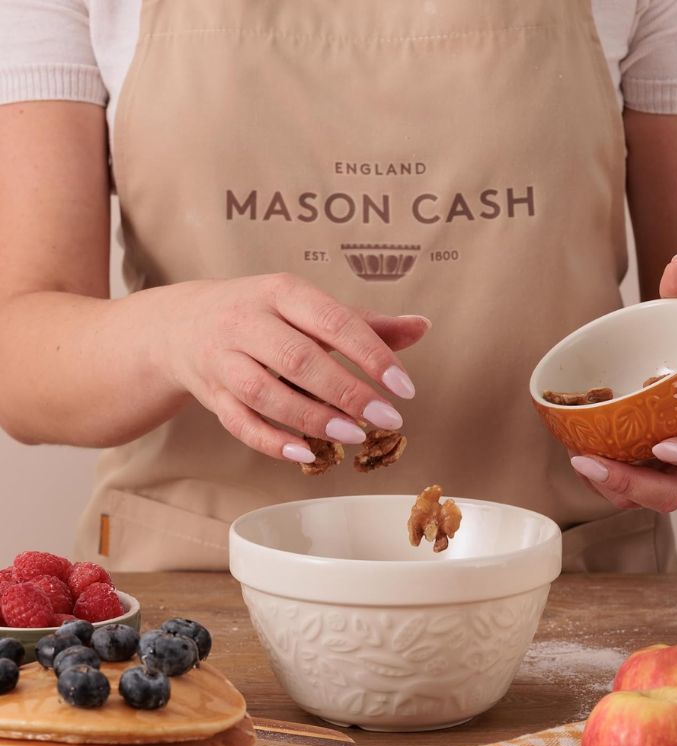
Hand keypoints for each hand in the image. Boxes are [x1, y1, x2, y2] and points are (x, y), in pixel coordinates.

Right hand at [158, 273, 428, 463]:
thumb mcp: (307, 307)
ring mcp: (223, 359)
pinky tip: (307, 453)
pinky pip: (239, 423)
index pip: (332, 321)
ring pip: (265, 392)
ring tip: (355, 436)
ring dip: (312, 418)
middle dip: (347, 391)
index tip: (405, 386)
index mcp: (280, 292)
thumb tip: (423, 326)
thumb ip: (364, 323)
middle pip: (297, 358)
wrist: (183, 324)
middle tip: (388, 418)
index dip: (371, 354)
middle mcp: (246, 321)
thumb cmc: (262, 315)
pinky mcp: (211, 394)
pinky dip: (272, 441)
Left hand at [569, 254, 676, 512]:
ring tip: (579, 463)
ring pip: (643, 498)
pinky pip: (620, 490)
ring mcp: (661, 473)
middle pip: (673, 492)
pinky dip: (601, 482)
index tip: (665, 447)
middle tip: (596, 465)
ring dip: (611, 487)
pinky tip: (579, 460)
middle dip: (636, 485)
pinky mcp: (637, 474)